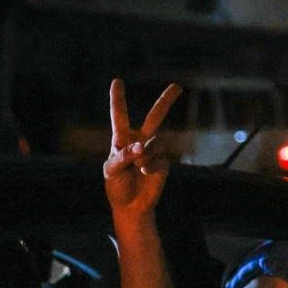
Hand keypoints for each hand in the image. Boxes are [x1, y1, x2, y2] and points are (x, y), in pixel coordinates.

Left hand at [103, 79, 181, 216]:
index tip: (117, 81)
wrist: (130, 206)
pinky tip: (144, 172)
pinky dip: (150, 165)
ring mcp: (152, 151)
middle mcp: (139, 141)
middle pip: (155, 117)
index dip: (118, 99)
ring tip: (137, 166)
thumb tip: (140, 146)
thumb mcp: (111, 171)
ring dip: (144, 154)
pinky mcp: (162, 163)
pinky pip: (159, 158)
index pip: (120, 116)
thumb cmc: (116, 186)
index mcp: (122, 139)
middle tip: (177, 86)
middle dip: (166, 101)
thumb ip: (122, 156)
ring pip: (155, 142)